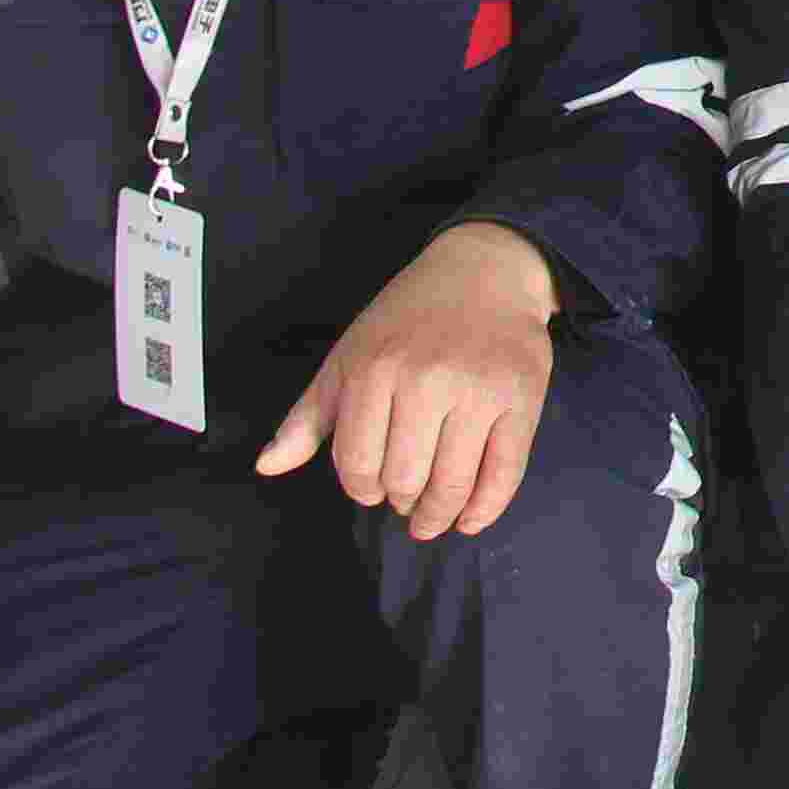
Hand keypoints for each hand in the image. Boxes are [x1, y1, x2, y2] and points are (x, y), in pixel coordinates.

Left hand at [255, 221, 558, 539]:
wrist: (486, 270)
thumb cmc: (407, 319)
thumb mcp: (349, 357)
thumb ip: (308, 416)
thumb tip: (266, 467)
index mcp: (375, 370)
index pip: (358, 464)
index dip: (362, 489)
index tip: (372, 489)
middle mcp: (427, 379)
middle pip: (406, 479)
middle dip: (402, 502)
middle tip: (406, 501)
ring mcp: (479, 389)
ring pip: (453, 483)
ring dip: (438, 515)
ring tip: (432, 517)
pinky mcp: (522, 397)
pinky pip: (503, 472)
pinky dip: (485, 508)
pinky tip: (470, 519)